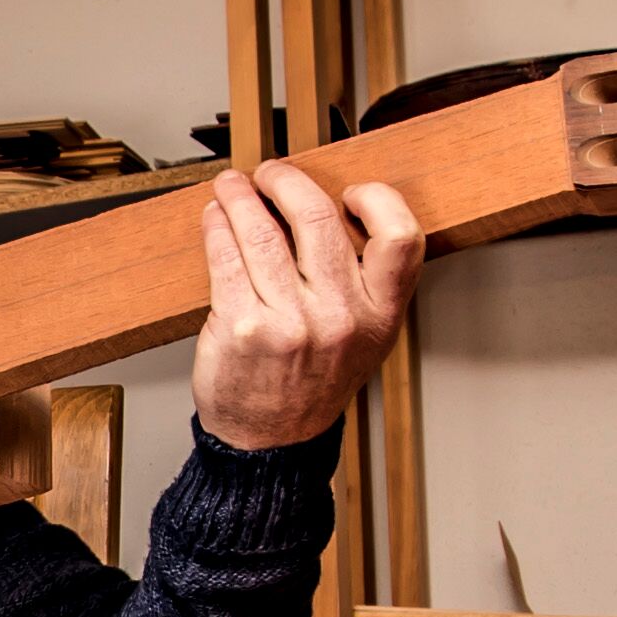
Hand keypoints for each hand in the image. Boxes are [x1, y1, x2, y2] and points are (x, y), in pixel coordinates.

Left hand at [186, 159, 425, 451]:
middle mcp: (341, 317)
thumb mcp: (364, 338)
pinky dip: (217, 227)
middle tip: (272, 174)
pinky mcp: (243, 326)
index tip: (348, 192)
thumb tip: (328, 207)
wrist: (272, 443)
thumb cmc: (313, 383)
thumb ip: (362, 281)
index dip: (376, 199)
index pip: (400, 236)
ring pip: (263, 231)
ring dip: (241, 197)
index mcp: (380, 314)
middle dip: (287, 181)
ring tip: (232, 188)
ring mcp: (291, 322)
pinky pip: (226, 256)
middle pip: (318, 217)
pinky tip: (215, 219)